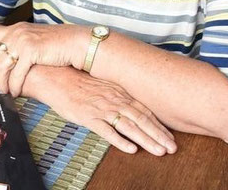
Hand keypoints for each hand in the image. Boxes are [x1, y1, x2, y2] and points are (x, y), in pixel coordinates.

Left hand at [0, 22, 87, 95]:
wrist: (75, 43)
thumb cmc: (57, 44)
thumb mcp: (34, 39)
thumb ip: (20, 44)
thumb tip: (9, 57)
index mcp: (15, 29)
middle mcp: (16, 33)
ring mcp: (22, 42)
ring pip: (2, 67)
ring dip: (1, 82)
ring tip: (2, 92)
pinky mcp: (30, 53)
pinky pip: (16, 74)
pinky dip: (15, 86)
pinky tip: (16, 93)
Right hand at [39, 67, 176, 155]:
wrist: (54, 77)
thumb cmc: (77, 80)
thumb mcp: (102, 84)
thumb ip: (117, 94)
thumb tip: (130, 105)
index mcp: (118, 92)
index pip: (145, 110)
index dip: (159, 125)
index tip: (171, 137)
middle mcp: (114, 100)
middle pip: (142, 119)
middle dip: (159, 135)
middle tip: (172, 148)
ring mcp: (101, 109)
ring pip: (129, 126)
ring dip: (146, 140)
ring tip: (159, 151)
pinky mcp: (88, 117)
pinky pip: (107, 131)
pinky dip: (120, 140)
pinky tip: (131, 149)